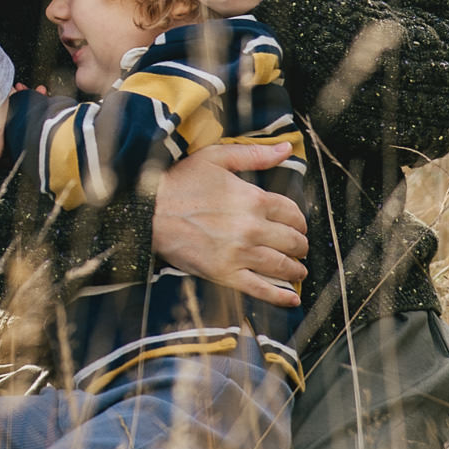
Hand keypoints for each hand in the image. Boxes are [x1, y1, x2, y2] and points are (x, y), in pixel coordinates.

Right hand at [149, 143, 307, 307]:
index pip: (292, 213)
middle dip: (300, 246)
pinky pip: (261, 289)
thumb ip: (255, 155)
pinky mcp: (225, 274)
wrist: (148, 211)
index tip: (296, 226)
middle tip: (298, 248)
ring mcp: (239, 253)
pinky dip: (280, 297)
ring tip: (297, 271)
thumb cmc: (179, 182)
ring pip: (282, 266)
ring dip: (296, 270)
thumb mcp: (216, 158)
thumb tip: (287, 149)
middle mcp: (252, 227)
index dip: (298, 221)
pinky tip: (292, 299)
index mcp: (253, 199)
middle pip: (293, 241)